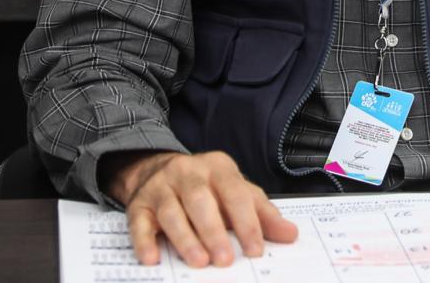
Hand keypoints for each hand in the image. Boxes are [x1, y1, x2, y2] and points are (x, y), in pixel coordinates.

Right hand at [103, 150, 298, 267]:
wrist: (157, 169)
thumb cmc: (207, 188)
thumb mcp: (236, 192)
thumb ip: (262, 213)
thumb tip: (290, 234)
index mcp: (218, 167)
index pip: (235, 192)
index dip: (247, 221)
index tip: (255, 250)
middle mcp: (188, 172)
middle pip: (201, 199)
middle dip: (213, 230)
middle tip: (225, 259)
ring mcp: (161, 187)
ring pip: (172, 211)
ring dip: (185, 237)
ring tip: (198, 262)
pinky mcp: (139, 204)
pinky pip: (139, 222)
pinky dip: (144, 241)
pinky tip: (152, 258)